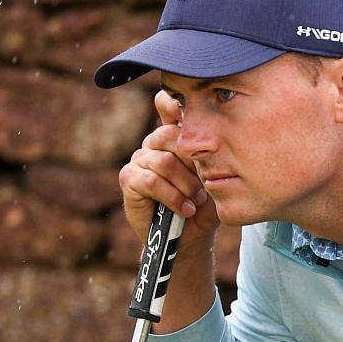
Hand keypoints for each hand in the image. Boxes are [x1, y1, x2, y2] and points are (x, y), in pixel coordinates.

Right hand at [118, 91, 218, 246]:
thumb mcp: (214, 176)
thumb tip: (209, 129)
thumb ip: (209, 151)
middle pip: (170, 136)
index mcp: (174, 136)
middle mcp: (154, 143)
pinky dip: (172, 197)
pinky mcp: (128, 178)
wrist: (190, 238)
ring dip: (185, 185)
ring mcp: (139, 159)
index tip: (184, 108)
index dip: (173, 103)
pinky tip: (184, 209)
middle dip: (192, 163)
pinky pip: (151, 180)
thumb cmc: (204, 205)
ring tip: (195, 201)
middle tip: (205, 186)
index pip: (168, 106)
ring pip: (163, 161)